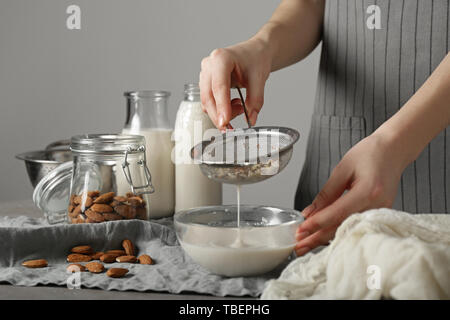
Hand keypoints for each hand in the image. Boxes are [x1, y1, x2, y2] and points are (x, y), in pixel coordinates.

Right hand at [199, 38, 271, 129]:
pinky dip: (220, 109)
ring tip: (240, 107)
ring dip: (221, 112)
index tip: (225, 122)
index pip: (219, 87)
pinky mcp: (205, 82)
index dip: (221, 106)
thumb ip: (256, 100)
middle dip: (218, 115)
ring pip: (207, 101)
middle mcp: (209, 65)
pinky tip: (233, 104)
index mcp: (221, 58)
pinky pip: (208, 101)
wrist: (254, 52)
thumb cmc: (255, 59)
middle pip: (208, 96)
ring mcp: (205, 74)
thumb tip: (251, 119)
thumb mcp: (260, 78)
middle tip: (231, 127)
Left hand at [294, 133, 405, 255]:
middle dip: (317, 238)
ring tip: (306, 244)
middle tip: (298, 245)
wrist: (394, 150)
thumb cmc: (370, 153)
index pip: (337, 213)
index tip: (301, 230)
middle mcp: (377, 205)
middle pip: (342, 227)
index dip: (317, 224)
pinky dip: (338, 231)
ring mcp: (380, 212)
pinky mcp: (379, 214)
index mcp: (368, 191)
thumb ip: (326, 194)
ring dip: (325, 238)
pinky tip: (323, 236)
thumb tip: (309, 213)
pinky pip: (355, 226)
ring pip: (347, 230)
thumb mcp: (342, 169)